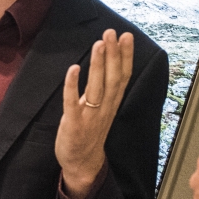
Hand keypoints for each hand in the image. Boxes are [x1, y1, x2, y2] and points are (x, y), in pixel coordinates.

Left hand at [56, 31, 132, 198]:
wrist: (82, 164)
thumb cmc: (90, 132)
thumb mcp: (103, 109)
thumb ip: (105, 88)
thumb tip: (107, 63)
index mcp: (112, 103)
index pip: (123, 77)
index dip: (126, 56)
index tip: (126, 36)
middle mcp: (105, 108)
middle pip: (112, 79)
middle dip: (113, 55)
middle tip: (112, 33)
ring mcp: (90, 117)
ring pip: (97, 88)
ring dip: (98, 65)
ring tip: (99, 44)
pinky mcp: (73, 125)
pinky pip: (73, 103)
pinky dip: (73, 86)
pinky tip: (74, 68)